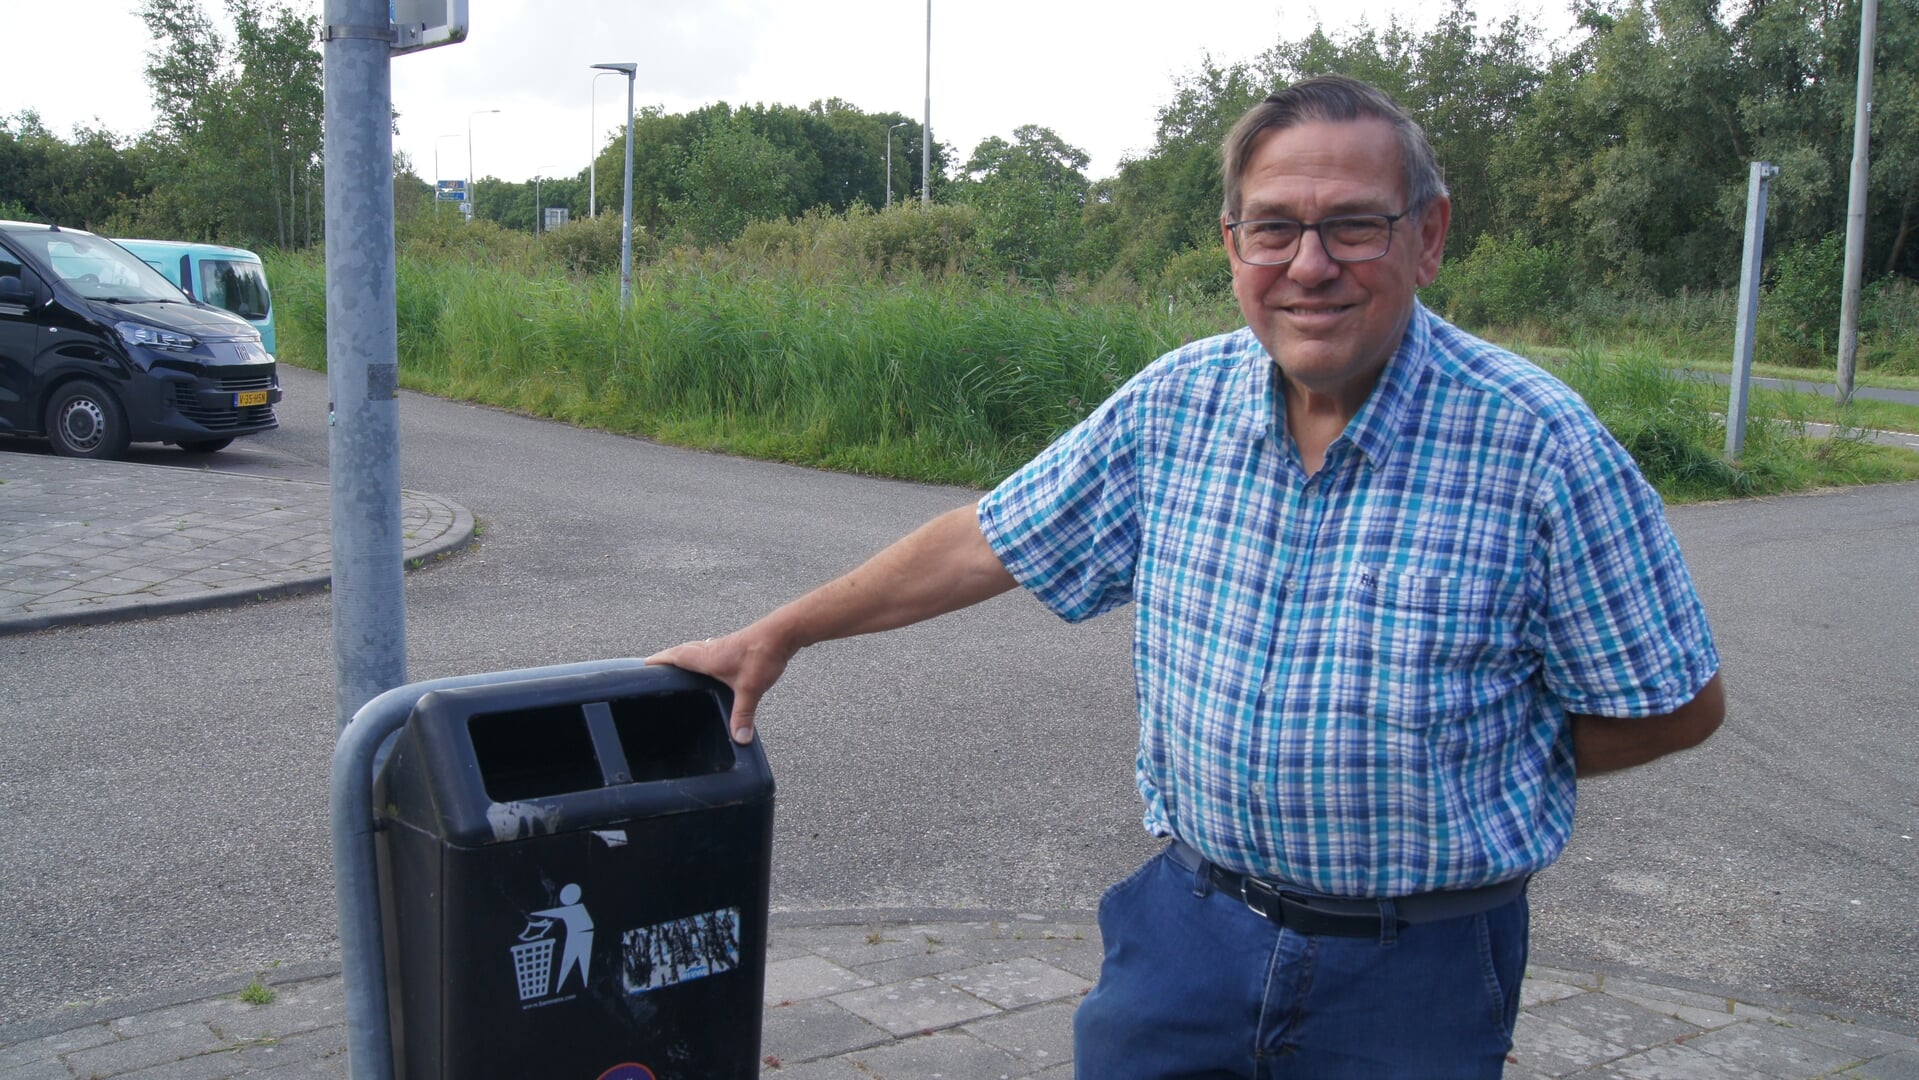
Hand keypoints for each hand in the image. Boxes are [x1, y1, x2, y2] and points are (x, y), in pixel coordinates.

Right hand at [646, 629, 791, 745]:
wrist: (782, 633)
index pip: (674, 656)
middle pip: (680, 652)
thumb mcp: (751, 689)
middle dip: (666, 660)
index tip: (641, 667)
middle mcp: (710, 649)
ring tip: (675, 670)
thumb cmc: (762, 654)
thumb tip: (740, 739)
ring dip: (683, 657)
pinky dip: (699, 658)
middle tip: (654, 670)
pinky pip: (708, 651)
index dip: (657, 661)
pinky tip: (707, 668)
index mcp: (706, 657)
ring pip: (694, 650)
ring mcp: (721, 646)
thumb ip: (743, 714)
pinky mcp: (733, 647)